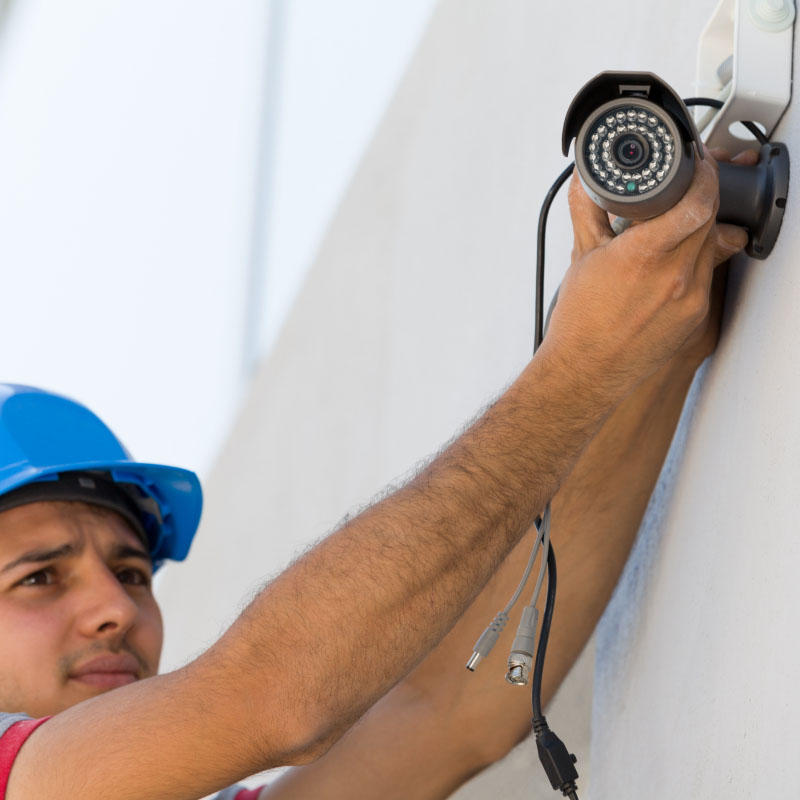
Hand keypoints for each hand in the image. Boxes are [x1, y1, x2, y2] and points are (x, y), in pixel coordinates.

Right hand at [539, 144, 749, 403]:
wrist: (586, 371)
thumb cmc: (580, 323)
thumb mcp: (582, 257)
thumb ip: (586, 210)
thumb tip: (584, 180)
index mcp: (643, 256)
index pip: (697, 201)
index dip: (704, 175)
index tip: (696, 165)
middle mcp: (674, 277)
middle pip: (709, 218)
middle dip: (699, 198)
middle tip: (681, 191)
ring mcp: (690, 299)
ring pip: (711, 244)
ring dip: (698, 229)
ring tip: (670, 231)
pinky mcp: (696, 316)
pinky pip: (706, 274)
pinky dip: (694, 260)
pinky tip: (669, 265)